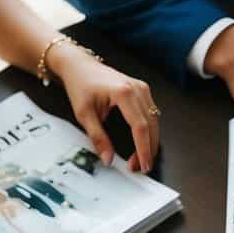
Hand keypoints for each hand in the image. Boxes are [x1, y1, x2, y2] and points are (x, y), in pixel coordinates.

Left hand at [51, 42, 159, 173]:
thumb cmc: (80, 83)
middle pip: (151, 126)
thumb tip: (108, 158)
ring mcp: (142, 89)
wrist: (79, 65)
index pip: (139, 127)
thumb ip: (97, 137)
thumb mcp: (84, 114)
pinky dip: (149, 131)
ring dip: (150, 142)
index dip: (143, 149)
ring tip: (139, 159)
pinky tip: (142, 143)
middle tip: (139, 168)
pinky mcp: (142, 91)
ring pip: (154, 122)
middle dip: (147, 150)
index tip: (143, 165)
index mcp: (124, 92)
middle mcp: (138, 89)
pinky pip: (152, 115)